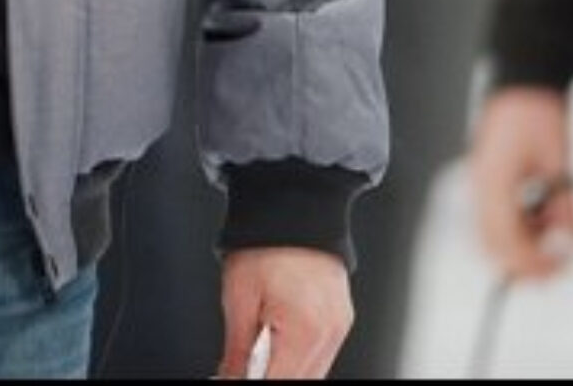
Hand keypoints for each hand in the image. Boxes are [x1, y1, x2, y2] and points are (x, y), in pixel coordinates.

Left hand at [217, 247, 350, 377]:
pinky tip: (276, 345)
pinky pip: (321, 354)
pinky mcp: (341, 319)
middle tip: (243, 368)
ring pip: (314, 372)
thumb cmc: (267, 242)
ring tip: (258, 353)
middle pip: (301, 380)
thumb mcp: (239, 298)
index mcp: (305, 329)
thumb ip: (237, 350)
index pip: (281, 382)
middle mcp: (330, 332)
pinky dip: (298, 357)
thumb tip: (231, 377)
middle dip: (271, 377)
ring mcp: (340, 326)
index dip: (256, 383)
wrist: (293, 204)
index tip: (236, 378)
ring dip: (285, 370)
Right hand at [468, 86, 572, 279]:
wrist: (524, 82)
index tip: (559, 265)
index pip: (505, 240)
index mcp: (493, 180)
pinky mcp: (488, 180)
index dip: (532, 262)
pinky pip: (496, 218)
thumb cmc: (536, 109)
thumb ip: (564, 206)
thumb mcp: (560, 161)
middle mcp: (481, 185)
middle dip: (523, 262)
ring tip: (553, 238)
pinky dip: (519, 229)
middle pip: (491, 244)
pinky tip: (543, 220)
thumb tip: (572, 241)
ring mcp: (482, 183)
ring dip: (521, 246)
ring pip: (492, 235)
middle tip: (556, 265)